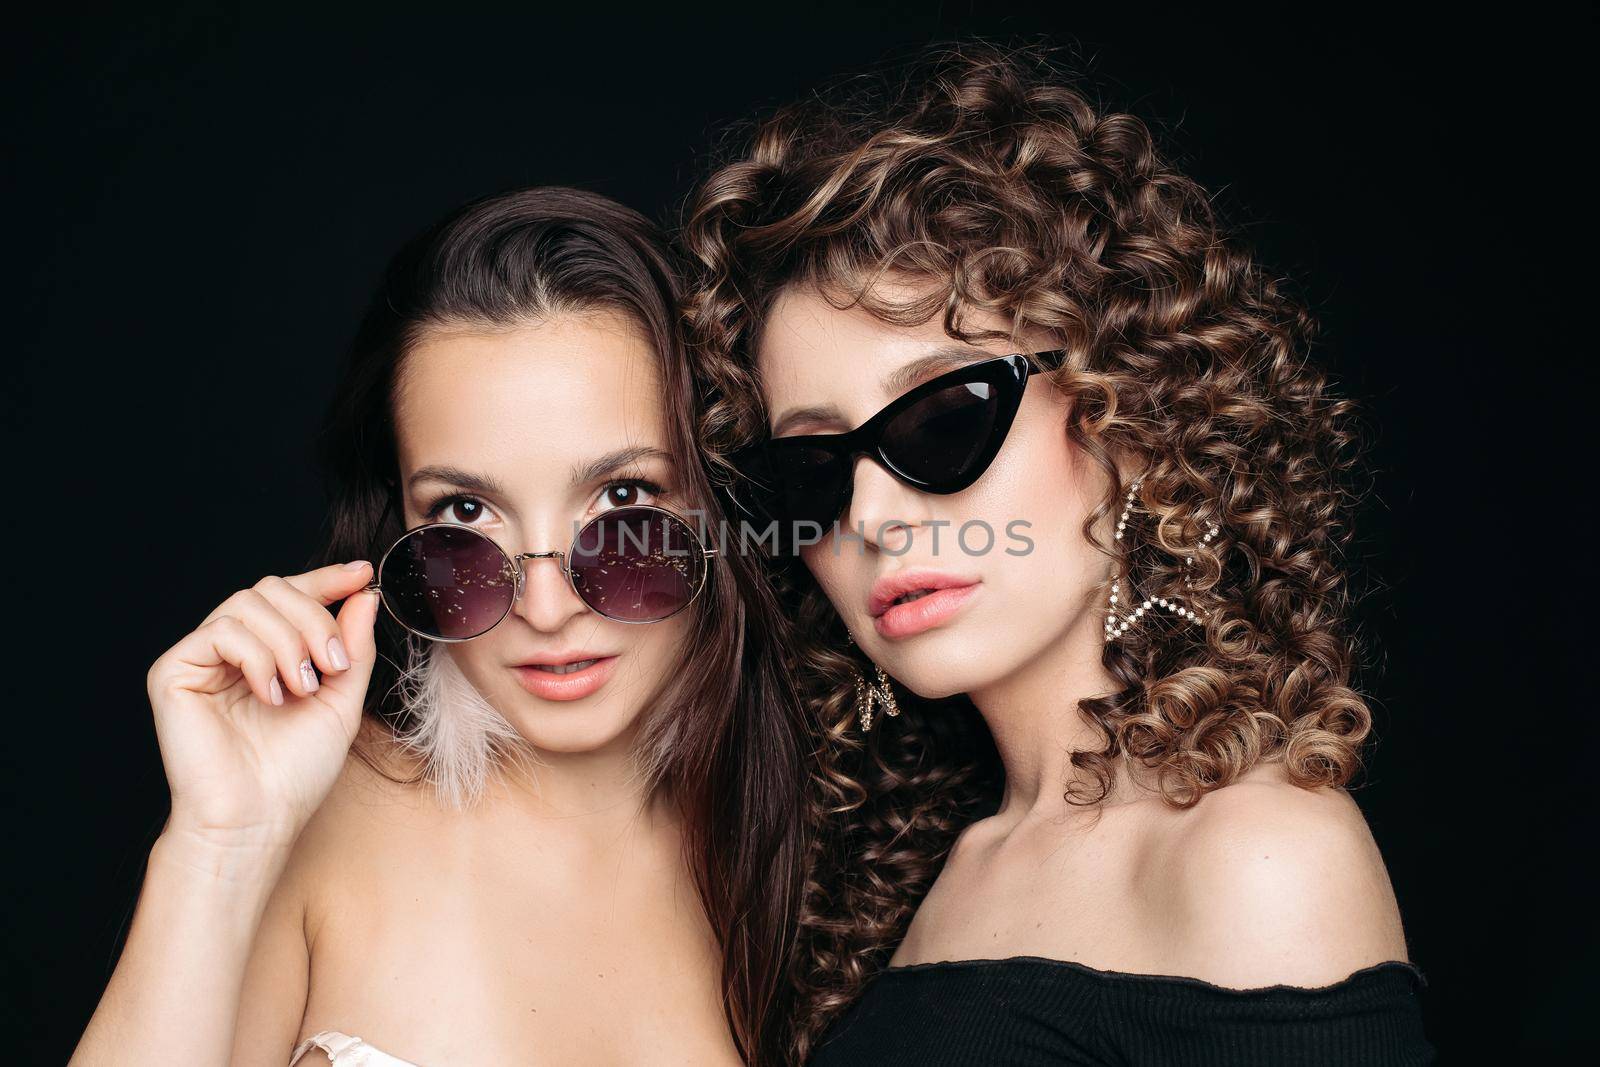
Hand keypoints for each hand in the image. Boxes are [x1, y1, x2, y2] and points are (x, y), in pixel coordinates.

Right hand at [145, 561, 380, 851]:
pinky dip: (258, 657)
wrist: (257, 818)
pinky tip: (272, 694)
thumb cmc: (295, 771)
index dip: (327, 579)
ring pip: (250, 603)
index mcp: (269, 652)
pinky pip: (222, 630)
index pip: (293, 596)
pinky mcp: (174, 670)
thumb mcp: (342, 700)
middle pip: (272, 589)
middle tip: (332, 665)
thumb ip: (353, 646)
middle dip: (314, 619)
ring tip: (303, 687)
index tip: (363, 574)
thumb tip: (364, 594)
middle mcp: (232, 649)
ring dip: (290, 641)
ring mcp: (201, 658)